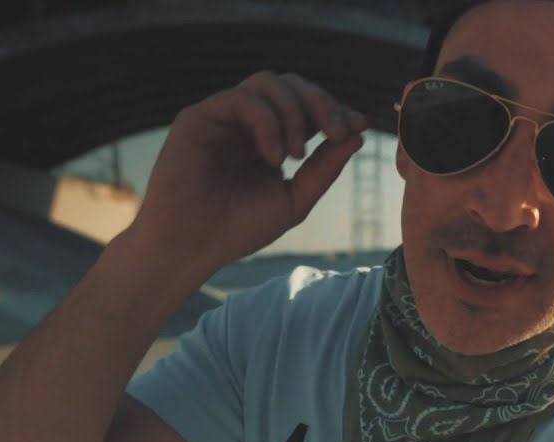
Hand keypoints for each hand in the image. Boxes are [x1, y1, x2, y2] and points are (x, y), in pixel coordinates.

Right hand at [128, 71, 367, 276]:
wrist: (194, 247)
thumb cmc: (239, 228)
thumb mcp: (295, 199)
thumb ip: (324, 169)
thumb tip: (358, 137)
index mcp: (271, 138)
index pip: (307, 106)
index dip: (336, 109)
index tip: (360, 125)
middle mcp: (247, 122)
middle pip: (291, 84)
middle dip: (322, 102)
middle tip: (337, 132)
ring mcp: (223, 117)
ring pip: (267, 82)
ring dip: (294, 111)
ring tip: (296, 154)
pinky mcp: (198, 118)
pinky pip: (241, 98)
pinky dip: (266, 121)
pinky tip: (272, 156)